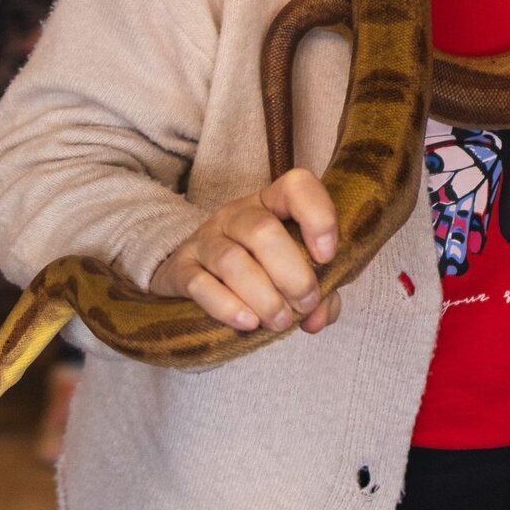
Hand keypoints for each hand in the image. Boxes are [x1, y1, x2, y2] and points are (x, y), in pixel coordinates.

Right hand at [150, 168, 341, 335]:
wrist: (195, 275)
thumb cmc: (260, 271)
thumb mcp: (293, 273)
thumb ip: (318, 294)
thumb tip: (319, 318)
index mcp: (271, 203)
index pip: (296, 186)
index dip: (318, 216)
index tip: (328, 256)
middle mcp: (236, 214)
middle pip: (263, 231)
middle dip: (292, 274)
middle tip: (306, 304)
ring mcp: (205, 239)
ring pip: (232, 260)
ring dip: (263, 297)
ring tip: (281, 322)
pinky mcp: (181, 269)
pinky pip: (200, 284)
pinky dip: (227, 307)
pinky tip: (248, 323)